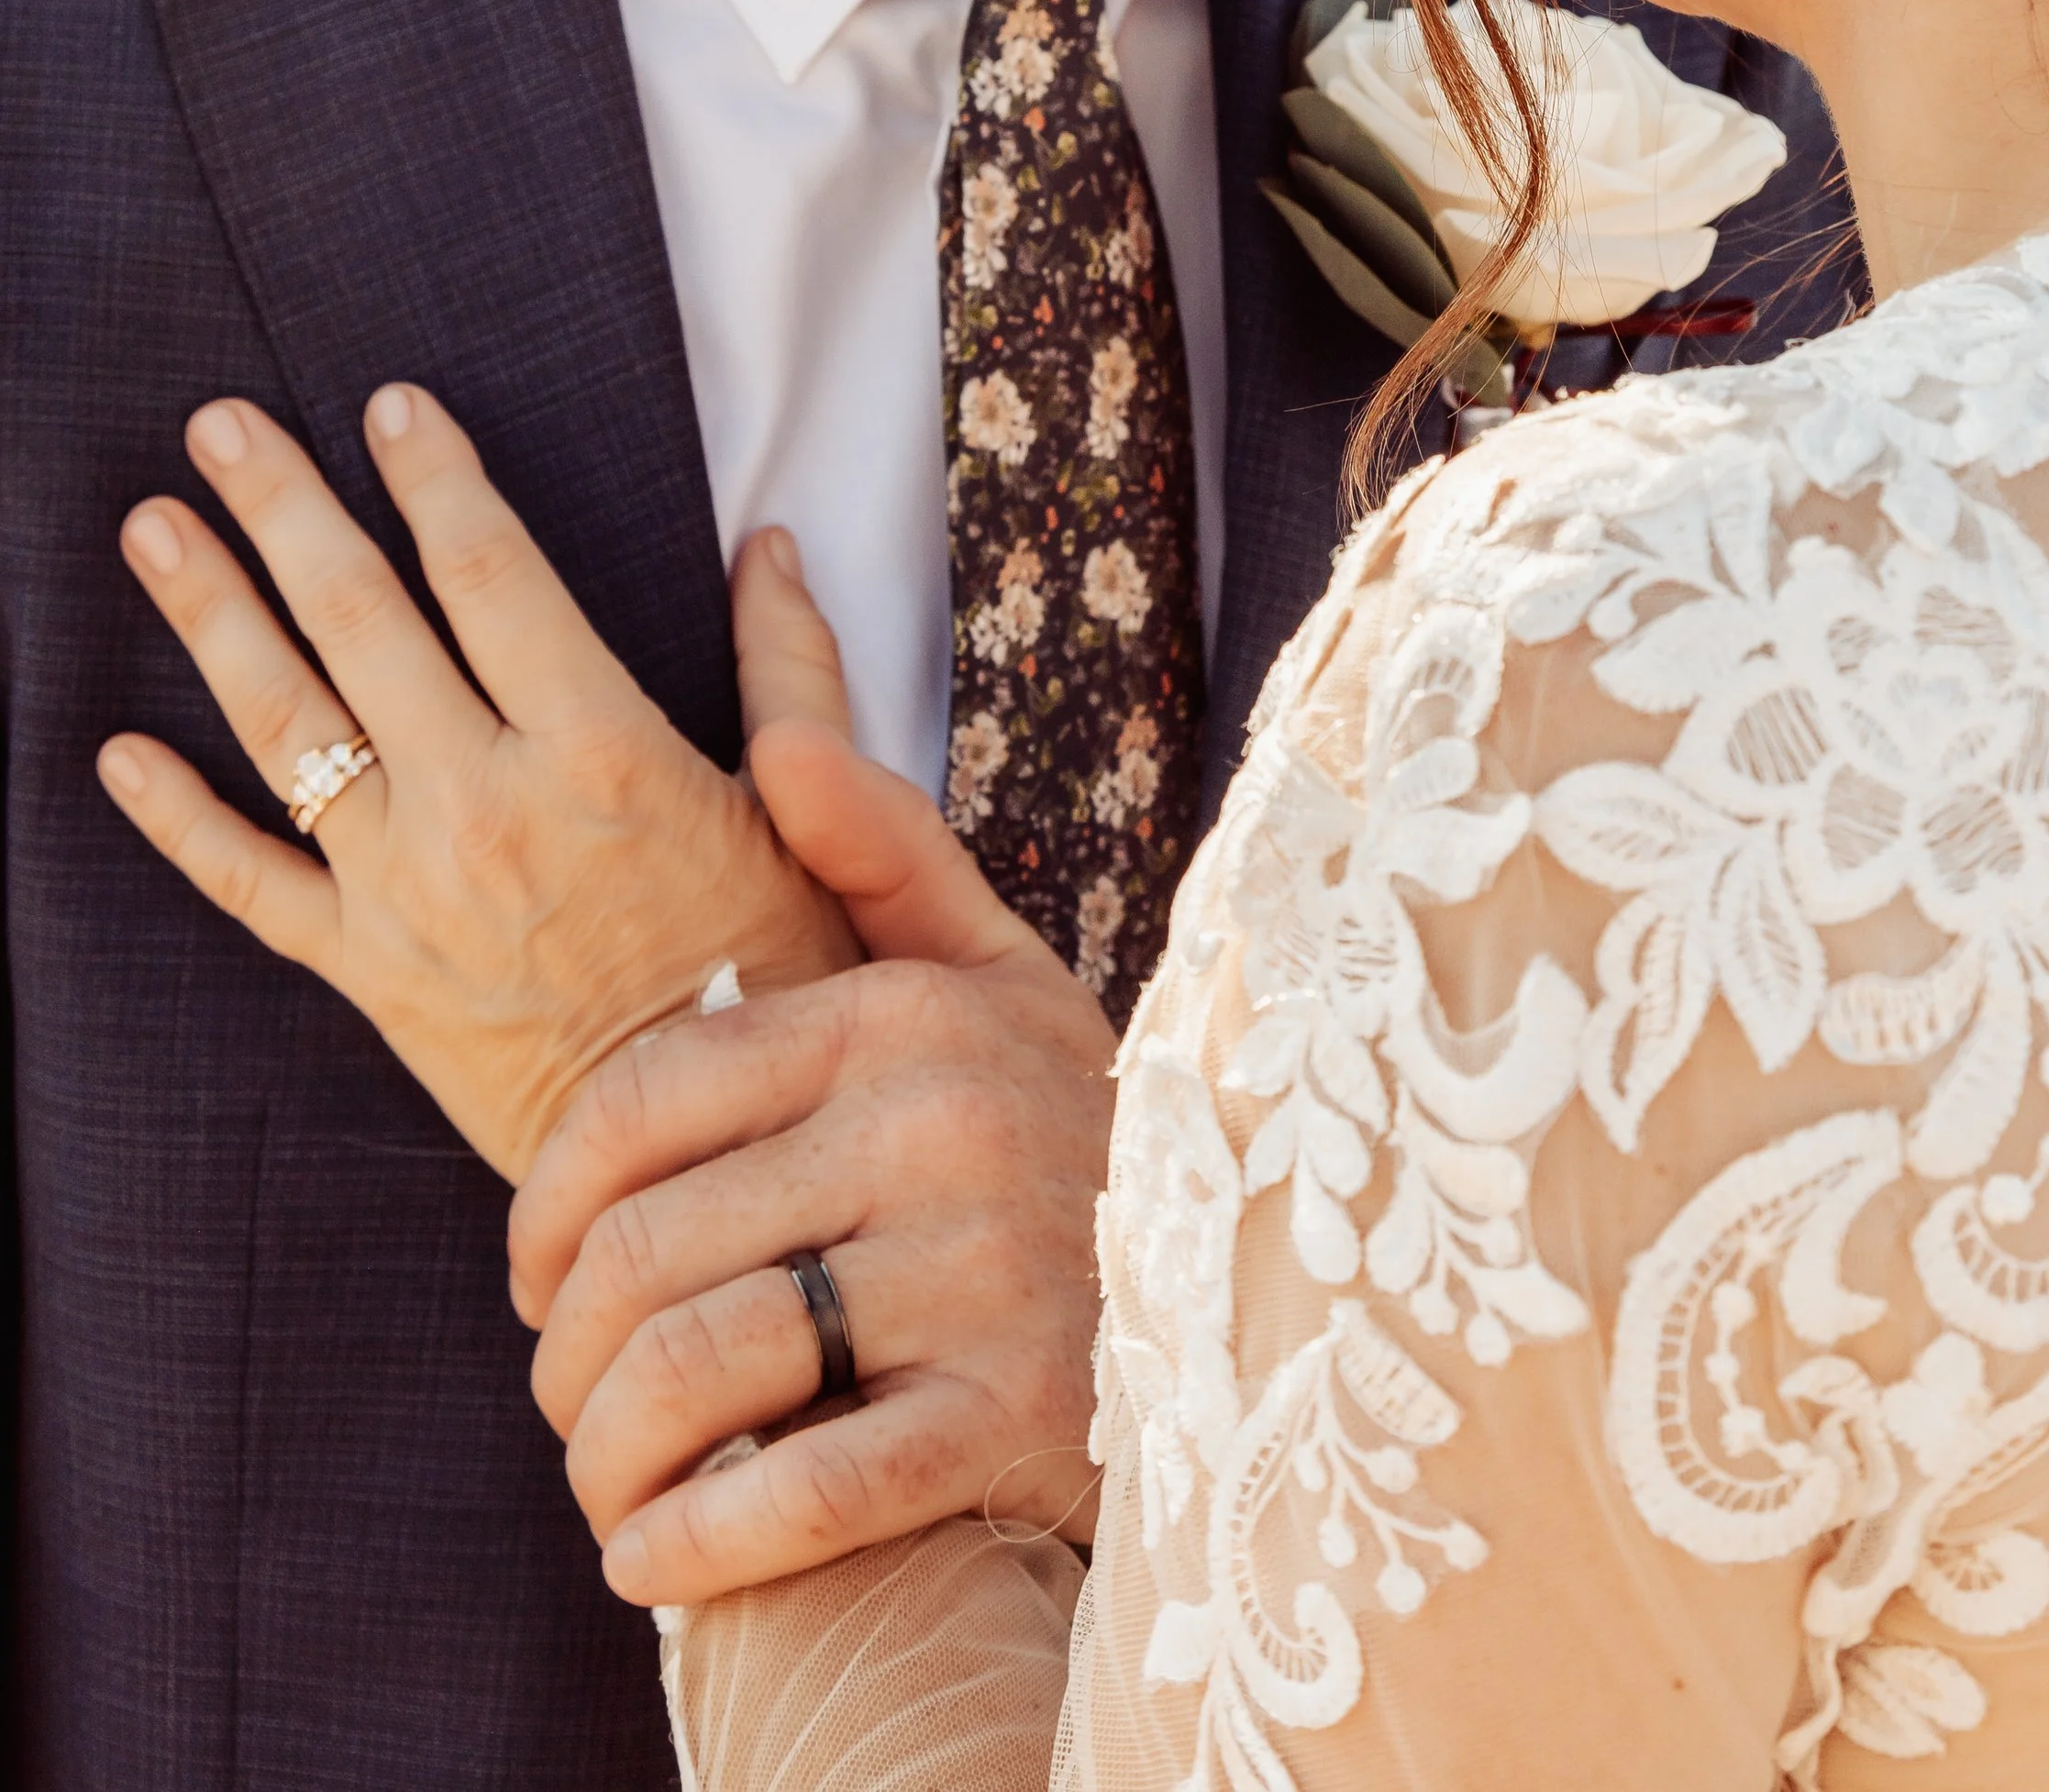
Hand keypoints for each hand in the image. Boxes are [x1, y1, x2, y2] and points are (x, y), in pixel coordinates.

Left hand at [97, 385, 861, 1179]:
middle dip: (284, 509)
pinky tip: (117, 753)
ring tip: (151, 529)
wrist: (708, 1168)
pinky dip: (176, 819)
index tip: (391, 404)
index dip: (435, 478)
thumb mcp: (808, 817)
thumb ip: (793, 672)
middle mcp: (486, 806)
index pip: (492, 574)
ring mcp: (412, 892)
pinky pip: (248, 887)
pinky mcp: (370, 977)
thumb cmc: (776, 982)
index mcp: (599, 750)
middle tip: (218, 425)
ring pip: (286, 728)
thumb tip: (772, 545)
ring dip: (211, 616)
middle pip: (361, 621)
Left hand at [509, 562, 1116, 1604]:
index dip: (543, 1206)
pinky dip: (697, 1547)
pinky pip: (804, 1495)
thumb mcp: (1000, 975)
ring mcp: (982, 1272)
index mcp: (905, 1019)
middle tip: (571, 1402)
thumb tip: (775, 740)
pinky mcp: (1018, 1416)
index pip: (638, 1100)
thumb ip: (881, 853)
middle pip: (644, 1249)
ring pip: (699, 1371)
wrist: (1262, 1301)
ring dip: (611, 1458)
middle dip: (566, 1357)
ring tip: (610, 1489)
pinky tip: (656, 1562)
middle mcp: (938, 1127)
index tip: (532, 1280)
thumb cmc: (1077, 1141)